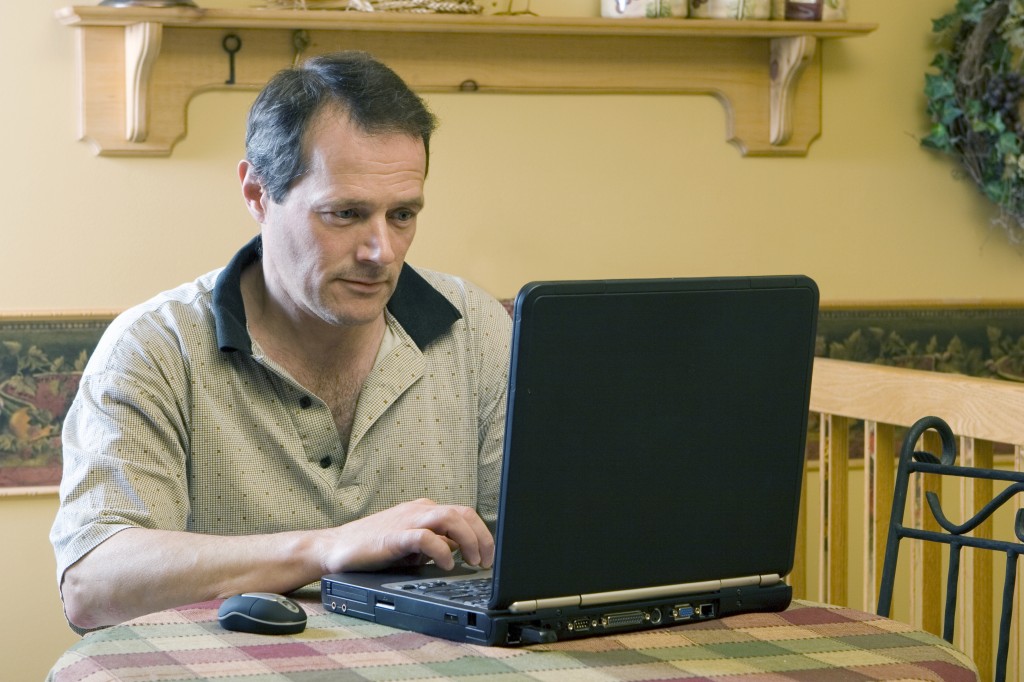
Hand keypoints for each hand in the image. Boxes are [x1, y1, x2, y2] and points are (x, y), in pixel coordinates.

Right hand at [317, 498, 494, 572]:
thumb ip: (436, 545)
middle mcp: (419, 510)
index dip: (482, 534)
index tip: (489, 556)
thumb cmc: (373, 548)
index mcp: (425, 511)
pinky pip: (426, 537)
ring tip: (473, 561)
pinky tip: (447, 565)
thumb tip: (462, 552)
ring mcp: (407, 520)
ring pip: (450, 518)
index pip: (464, 515)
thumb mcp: (412, 547)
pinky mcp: (394, 536)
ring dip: (468, 540)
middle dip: (481, 537)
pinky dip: (442, 550)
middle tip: (486, 561)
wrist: (334, 549)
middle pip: (463, 513)